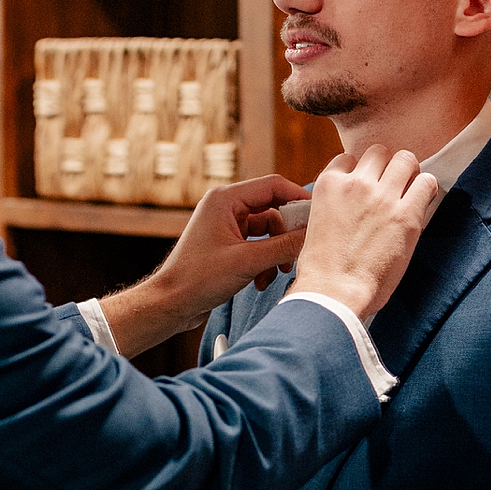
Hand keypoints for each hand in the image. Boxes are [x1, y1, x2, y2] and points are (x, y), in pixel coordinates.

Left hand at [99, 176, 310, 357]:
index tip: (319, 215)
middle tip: (300, 251)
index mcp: (225, 199)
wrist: (171, 304)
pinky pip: (258, 245)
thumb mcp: (247, 262)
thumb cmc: (198, 279)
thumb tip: (314, 235)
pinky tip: (261, 282)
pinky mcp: (228, 244)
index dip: (299, 198)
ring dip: (276, 252)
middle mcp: (225, 207)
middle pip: (273, 209)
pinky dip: (264, 262)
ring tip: (278, 273)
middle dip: (288, 234)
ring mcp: (226, 226)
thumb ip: (283, 246)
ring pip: (268, 231)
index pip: (273, 186)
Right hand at [292, 145, 438, 324]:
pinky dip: (427, 188)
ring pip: (405, 159)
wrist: (334, 292)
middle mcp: (355, 184)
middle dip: (386, 166)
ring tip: (409, 190)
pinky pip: (427, 183)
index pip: (350, 158)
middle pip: (379, 152)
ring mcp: (381, 197)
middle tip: (392, 186)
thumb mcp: (317, 225)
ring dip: (409, 172)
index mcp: (329, 185)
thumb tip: (351, 206)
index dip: (361, 172)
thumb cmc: (323, 270)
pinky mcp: (406, 215)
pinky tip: (423, 200)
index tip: (367, 186)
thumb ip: (334, 206)